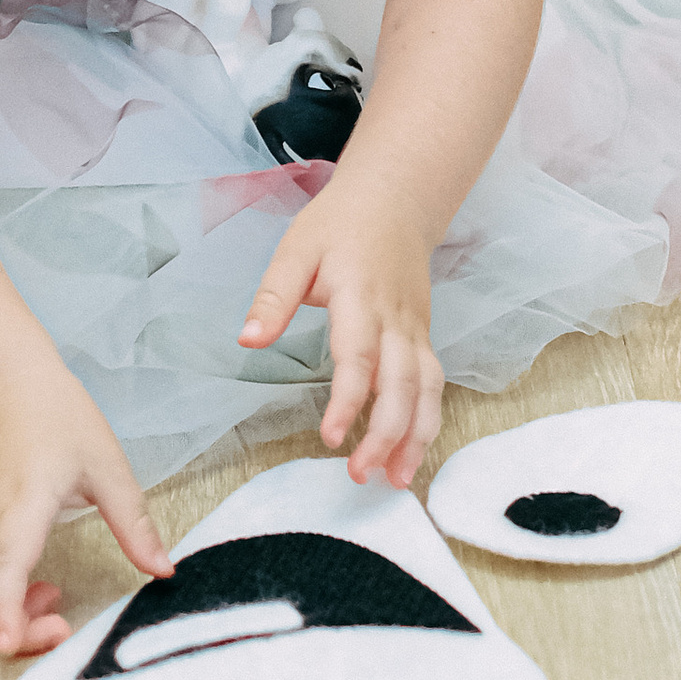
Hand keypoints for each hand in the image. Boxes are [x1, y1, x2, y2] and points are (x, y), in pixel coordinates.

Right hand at [0, 361, 171, 657]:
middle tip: (60, 624)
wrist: (3, 383)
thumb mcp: (107, 465)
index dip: (2, 613)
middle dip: (12, 628)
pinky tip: (28, 582)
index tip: (13, 645)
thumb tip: (164, 571)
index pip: (0, 569)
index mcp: (24, 503)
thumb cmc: (58, 416)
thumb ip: (134, 523)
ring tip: (47, 598)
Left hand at [240, 165, 444, 487]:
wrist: (395, 199)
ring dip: (417, 436)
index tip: (330, 436)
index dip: (349, 400)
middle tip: (360, 474)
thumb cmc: (340, 225)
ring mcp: (415, 329)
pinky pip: (432, 384)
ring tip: (396, 480)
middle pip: (402, 383)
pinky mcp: (422, 337)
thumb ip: (274, 297)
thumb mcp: (296, 249)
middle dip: (387, 433)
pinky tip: (410, 453)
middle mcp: (396, 318)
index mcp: (361, 296)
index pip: (360, 356)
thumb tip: (248, 340)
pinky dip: (426, 421)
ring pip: (427, 388)